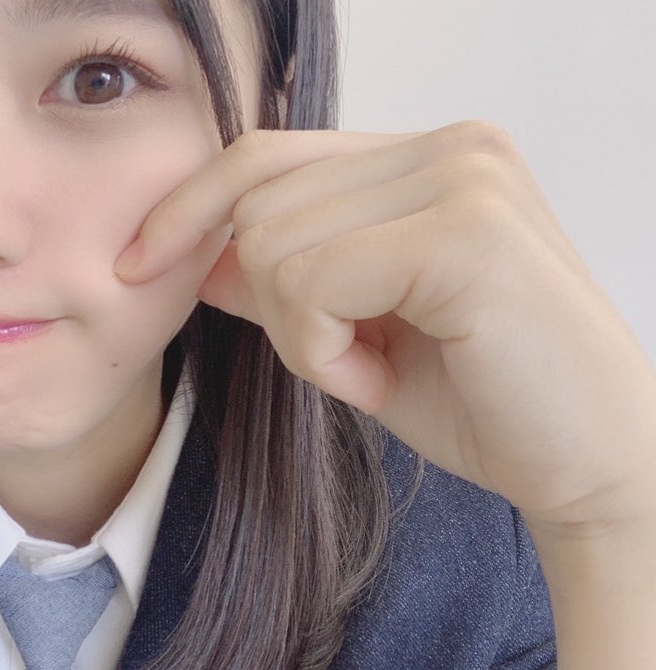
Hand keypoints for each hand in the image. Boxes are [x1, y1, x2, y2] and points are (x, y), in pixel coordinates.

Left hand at [117, 122, 655, 536]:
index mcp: (428, 156)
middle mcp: (451, 145)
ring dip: (301, 334)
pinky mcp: (466, 232)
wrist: (589, 468)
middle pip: (259, 202)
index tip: (136, 263)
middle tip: (346, 360)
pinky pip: (312, 282)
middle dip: (272, 303)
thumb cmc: (481, 400)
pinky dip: (321, 349)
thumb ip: (283, 277)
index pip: (265, 154)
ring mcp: (464, 178)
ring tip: (373, 367)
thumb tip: (193, 252)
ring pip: (274, 244)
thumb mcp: (355, 329)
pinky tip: (377, 378)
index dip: (188, 206)